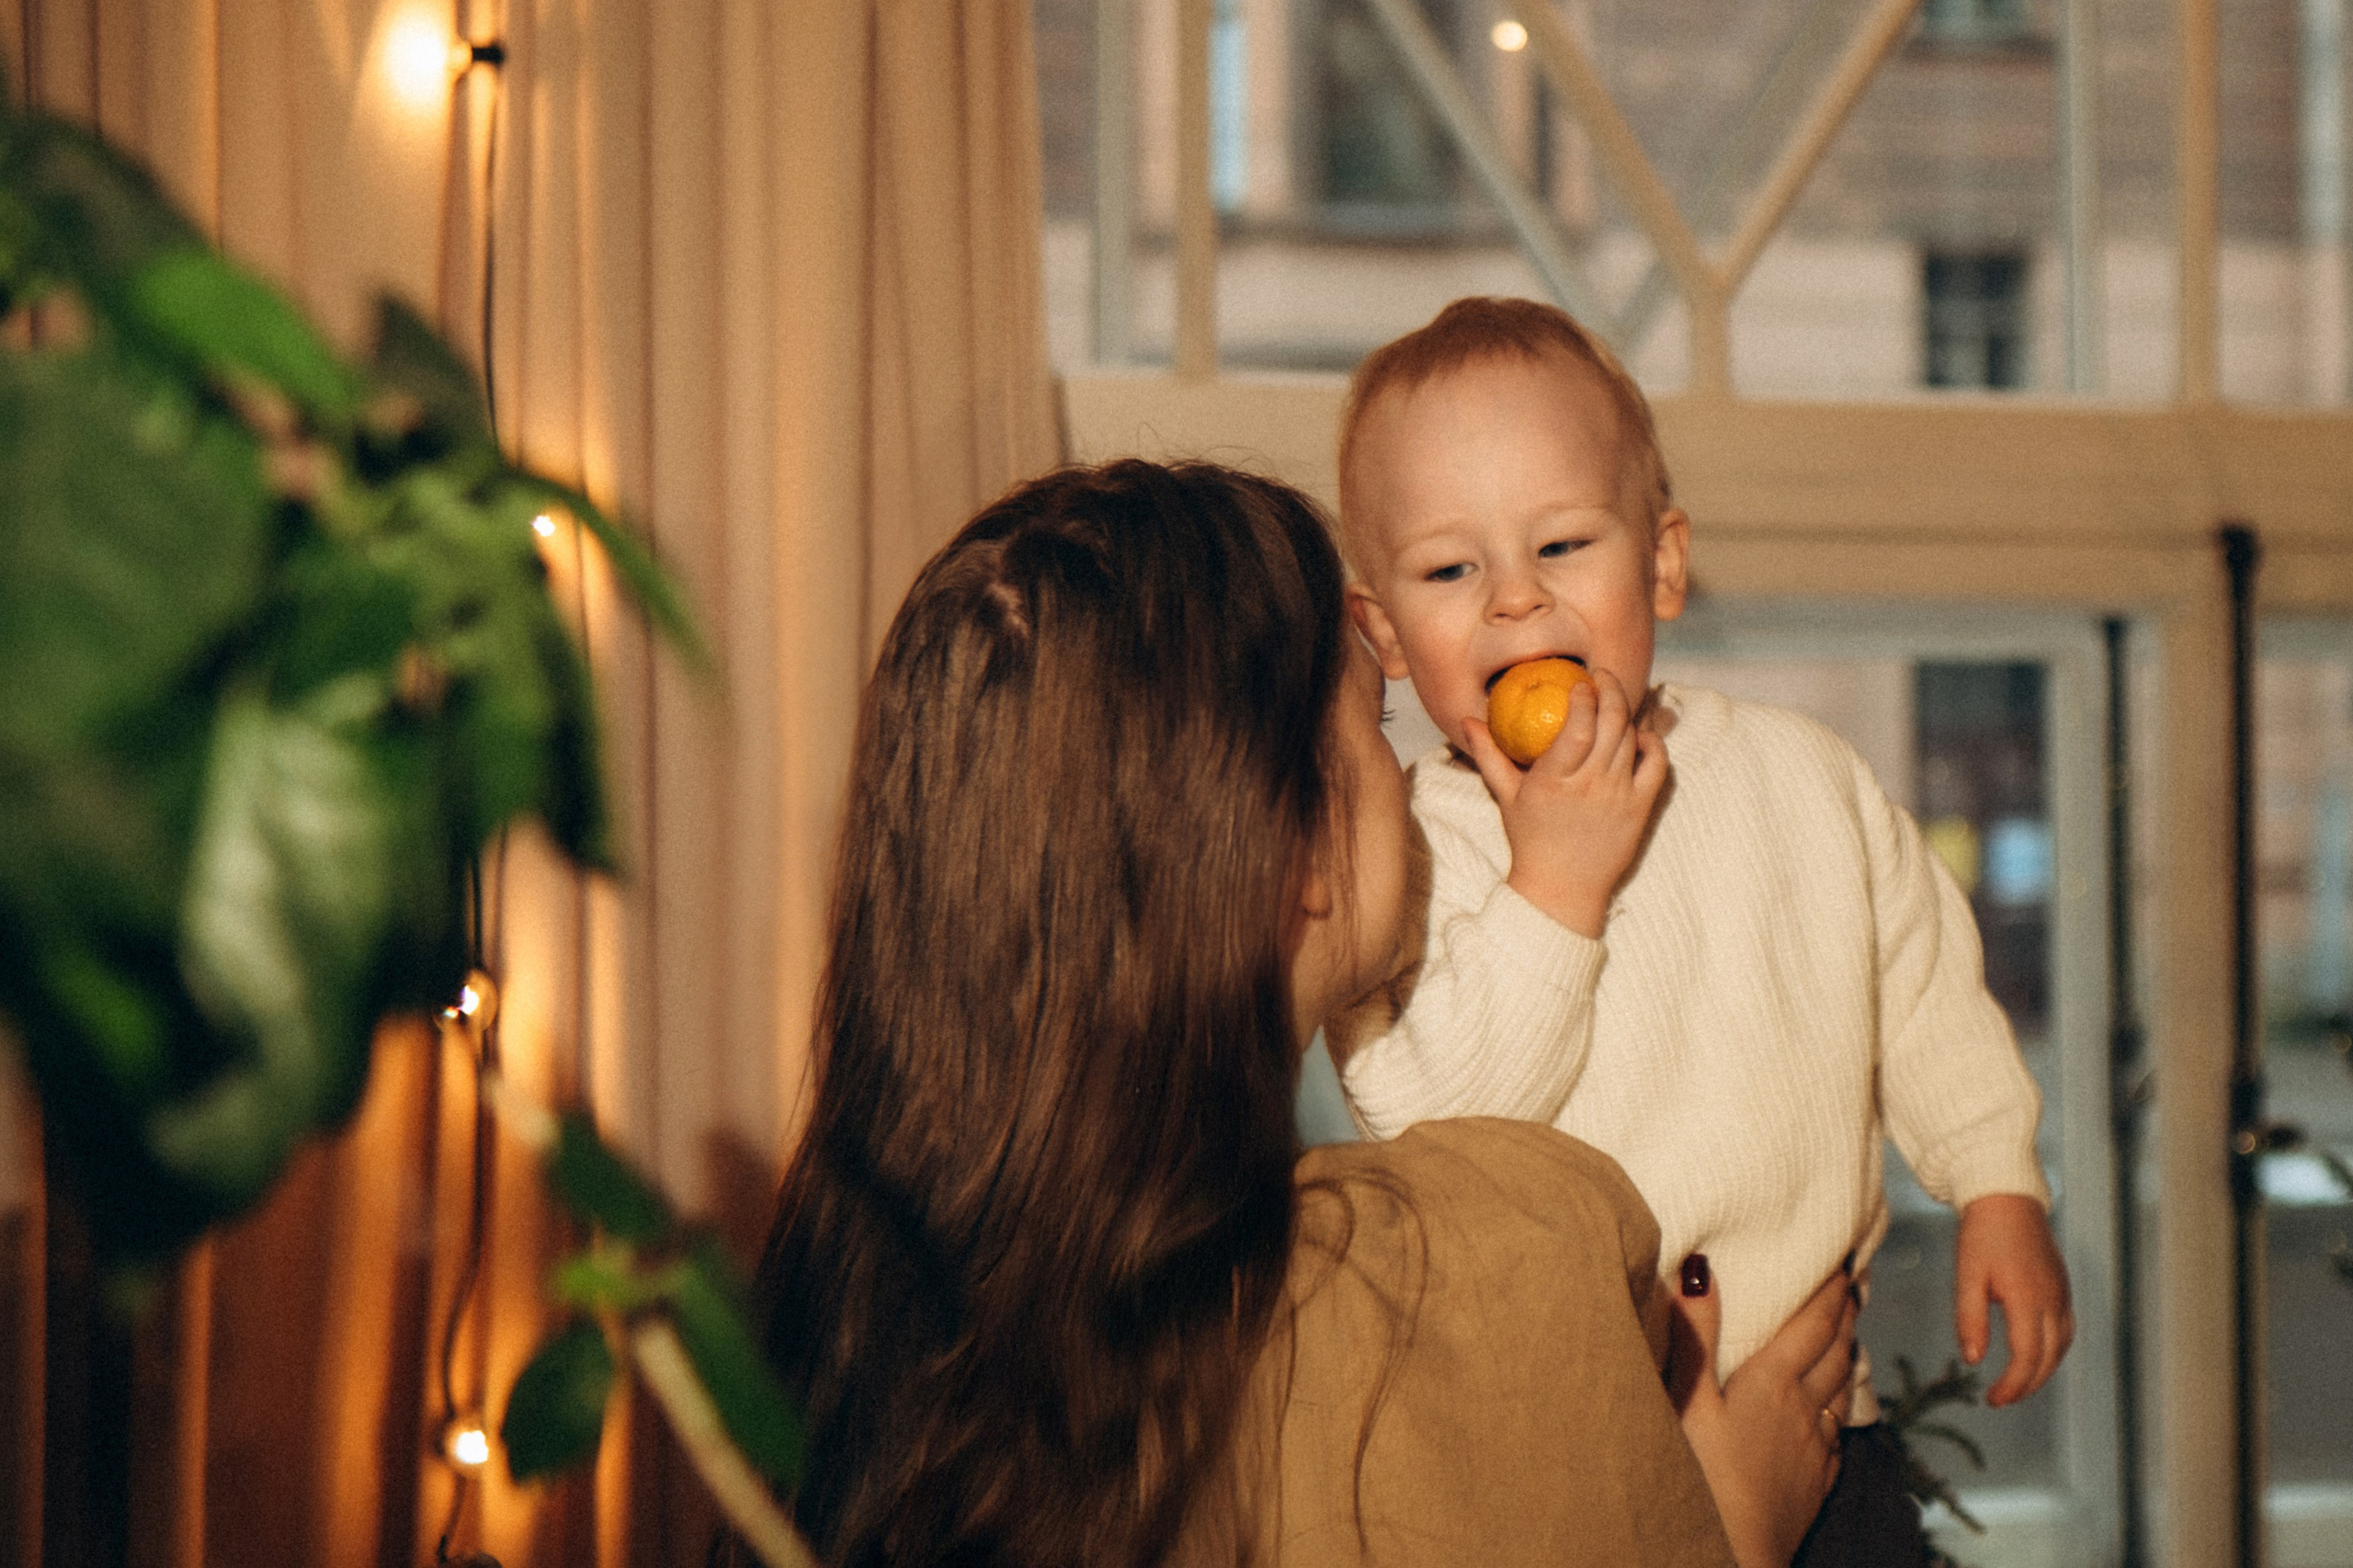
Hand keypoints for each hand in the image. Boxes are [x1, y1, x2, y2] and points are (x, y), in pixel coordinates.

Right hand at [1461, 669, 1667, 938]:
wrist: (1563, 888)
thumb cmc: (1530, 839)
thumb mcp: (1506, 796)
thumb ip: (1489, 754)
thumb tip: (1469, 719)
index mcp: (1553, 781)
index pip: (1577, 726)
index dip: (1584, 696)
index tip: (1579, 681)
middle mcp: (1589, 786)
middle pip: (1610, 723)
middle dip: (1610, 689)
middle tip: (1602, 676)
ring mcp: (1618, 797)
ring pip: (1631, 739)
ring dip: (1625, 713)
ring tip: (1613, 703)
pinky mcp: (1640, 808)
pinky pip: (1657, 764)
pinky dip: (1652, 743)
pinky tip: (1640, 735)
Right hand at [1667, 1257, 1855, 1567]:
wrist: (1734, 1554)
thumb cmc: (1701, 1476)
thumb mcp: (1686, 1400)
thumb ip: (1694, 1335)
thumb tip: (1701, 1268)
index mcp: (1772, 1382)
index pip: (1811, 1324)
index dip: (1829, 1290)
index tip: (1844, 1261)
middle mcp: (1803, 1408)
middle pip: (1835, 1350)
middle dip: (1845, 1314)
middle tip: (1853, 1284)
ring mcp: (1815, 1447)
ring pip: (1843, 1388)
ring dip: (1849, 1354)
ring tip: (1849, 1333)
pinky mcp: (1815, 1480)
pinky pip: (1839, 1430)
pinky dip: (1842, 1403)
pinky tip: (1836, 1407)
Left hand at [1955, 1193, 2073, 1405]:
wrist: (2006, 1198)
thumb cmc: (1982, 1235)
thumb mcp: (1967, 1275)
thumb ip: (1970, 1319)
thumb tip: (1973, 1360)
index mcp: (2028, 1298)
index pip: (2027, 1356)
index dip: (2012, 1384)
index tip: (1992, 1399)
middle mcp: (2052, 1299)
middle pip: (2048, 1358)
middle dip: (2026, 1385)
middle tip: (2000, 1399)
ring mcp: (2061, 1293)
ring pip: (2061, 1347)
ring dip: (2041, 1371)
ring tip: (2015, 1385)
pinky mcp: (2062, 1288)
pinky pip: (2064, 1330)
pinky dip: (2051, 1351)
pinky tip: (2033, 1357)